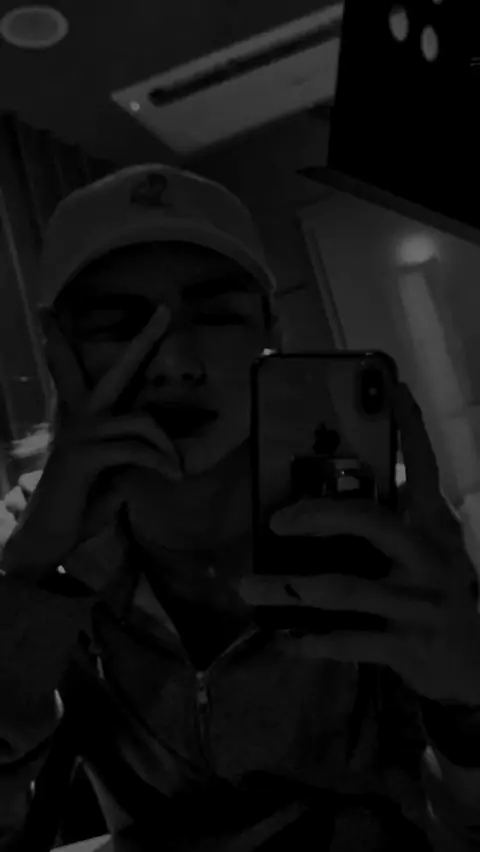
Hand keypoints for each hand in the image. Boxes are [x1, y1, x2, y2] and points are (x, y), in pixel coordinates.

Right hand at [2, 305, 181, 585]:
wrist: (47, 536)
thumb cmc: (80, 505)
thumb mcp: (111, 475)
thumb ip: (129, 454)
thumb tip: (159, 449)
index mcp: (82, 418)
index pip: (79, 373)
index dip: (67, 343)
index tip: (49, 311)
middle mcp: (79, 418)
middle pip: (115, 370)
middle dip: (143, 340)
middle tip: (164, 310)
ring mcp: (80, 434)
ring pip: (139, 420)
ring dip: (164, 445)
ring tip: (175, 469)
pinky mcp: (84, 455)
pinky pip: (134, 449)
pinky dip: (159, 462)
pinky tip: (171, 476)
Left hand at [240, 382, 479, 705]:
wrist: (477, 665)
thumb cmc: (439, 595)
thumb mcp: (428, 553)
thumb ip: (396, 523)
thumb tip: (334, 492)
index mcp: (433, 528)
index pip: (422, 469)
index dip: (410, 429)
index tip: (394, 389)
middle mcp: (429, 558)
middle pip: (368, 522)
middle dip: (317, 516)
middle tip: (276, 521)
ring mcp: (418, 604)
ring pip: (344, 589)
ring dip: (289, 588)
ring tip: (247, 586)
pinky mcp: (405, 646)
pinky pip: (347, 641)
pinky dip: (310, 640)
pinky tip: (283, 638)